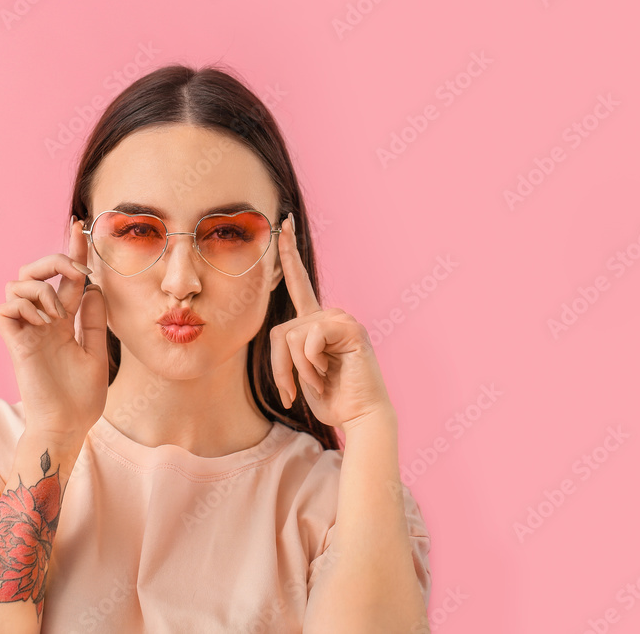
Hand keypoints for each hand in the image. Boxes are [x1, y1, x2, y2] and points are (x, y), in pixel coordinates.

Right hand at [0, 217, 109, 442]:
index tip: (80, 226)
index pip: (65, 278)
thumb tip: (95, 286)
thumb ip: (94, 319)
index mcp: (63, 321)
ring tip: (58, 315)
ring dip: (42, 289)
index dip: (71, 251)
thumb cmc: (82, 397)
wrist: (69, 426)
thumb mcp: (97, 351)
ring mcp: (27, 330)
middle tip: (77, 272)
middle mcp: (42, 320)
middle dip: (55, 259)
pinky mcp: (14, 342)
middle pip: (35, 270)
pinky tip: (43, 323)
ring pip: (17, 283)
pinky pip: (6, 307)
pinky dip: (24, 306)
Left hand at [269, 213, 393, 433]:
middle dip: (280, 368)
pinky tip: (328, 374)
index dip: (288, 253)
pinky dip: (312, 364)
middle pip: (281, 331)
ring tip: (319, 382)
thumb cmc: (332, 397)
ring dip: (298, 370)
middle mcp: (328, 315)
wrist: (359, 417)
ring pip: (293, 337)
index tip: (284, 222)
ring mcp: (341, 319)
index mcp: (316, 322)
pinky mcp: (349, 327)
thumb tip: (283, 335)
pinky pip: (309, 339)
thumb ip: (290, 347)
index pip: (298, 282)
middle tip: (290, 393)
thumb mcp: (300, 370)